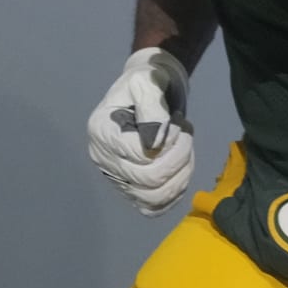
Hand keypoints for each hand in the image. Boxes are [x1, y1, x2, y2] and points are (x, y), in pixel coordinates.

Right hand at [87, 47, 193, 216]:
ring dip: (181, 175)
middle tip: (186, 132)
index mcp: (102, 132)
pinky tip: (183, 167)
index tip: (174, 119)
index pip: (140, 155)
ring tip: (185, 149)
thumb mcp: (148, 81)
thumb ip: (152, 106)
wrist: (151, 90)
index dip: (168, 140)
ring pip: (153, 198)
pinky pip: (153, 206)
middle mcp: (104, 159)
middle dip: (179, 156)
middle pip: (149, 180)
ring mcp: (117, 177)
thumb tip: (155, 142)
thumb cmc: (148, 81)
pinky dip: (175, 192)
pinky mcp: (132, 187)